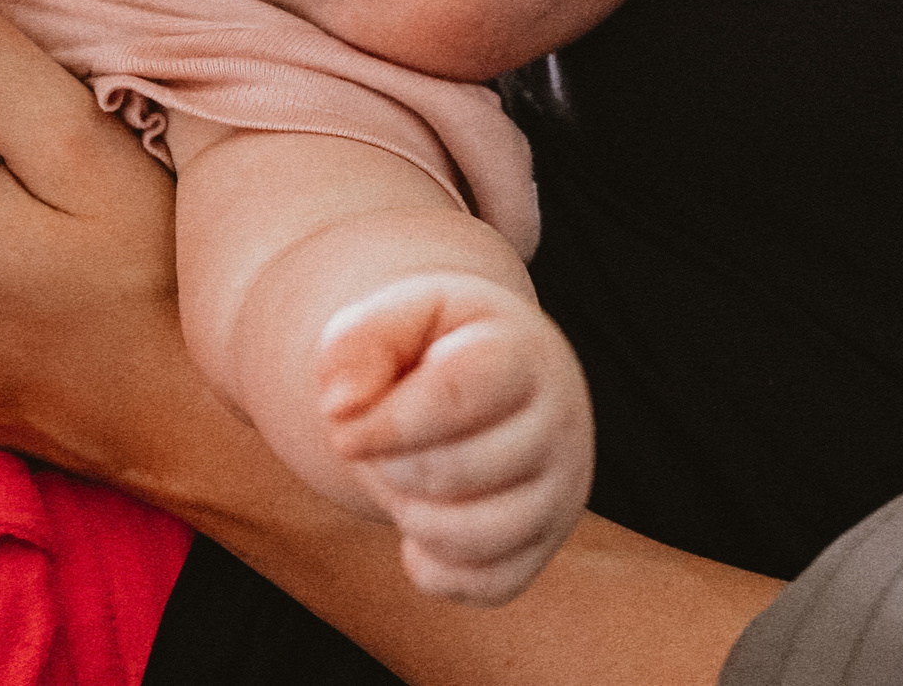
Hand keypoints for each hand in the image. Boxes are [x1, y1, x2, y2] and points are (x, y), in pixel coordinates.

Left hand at [319, 271, 594, 605]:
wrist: (492, 378)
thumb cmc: (436, 347)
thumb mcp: (399, 317)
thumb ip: (359, 341)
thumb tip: (342, 408)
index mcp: (523, 352)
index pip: (458, 394)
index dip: (387, 421)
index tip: (341, 426)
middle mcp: (560, 422)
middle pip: (454, 470)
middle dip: (389, 465)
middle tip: (380, 443)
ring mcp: (560, 490)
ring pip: (473, 537)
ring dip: (409, 515)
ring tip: (403, 479)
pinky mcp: (543, 547)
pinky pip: (481, 585)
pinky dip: (433, 565)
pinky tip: (425, 520)